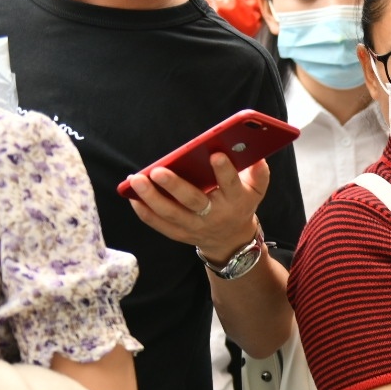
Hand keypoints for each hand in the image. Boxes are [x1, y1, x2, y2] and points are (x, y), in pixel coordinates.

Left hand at [125, 152, 268, 262]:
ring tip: (136, 180)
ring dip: (151, 197)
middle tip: (157, 170)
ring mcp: (196, 227)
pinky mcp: (180, 234)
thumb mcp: (256, 189)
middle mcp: (215, 215)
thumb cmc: (240, 204)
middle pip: (194, 201)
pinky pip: (159, 224)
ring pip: (171, 213)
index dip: (224, 171)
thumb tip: (253, 149)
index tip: (215, 154)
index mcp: (236, 200)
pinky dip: (144, 211)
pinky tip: (132, 195)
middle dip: (174, 185)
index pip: (231, 185)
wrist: (232, 239)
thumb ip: (258, 171)